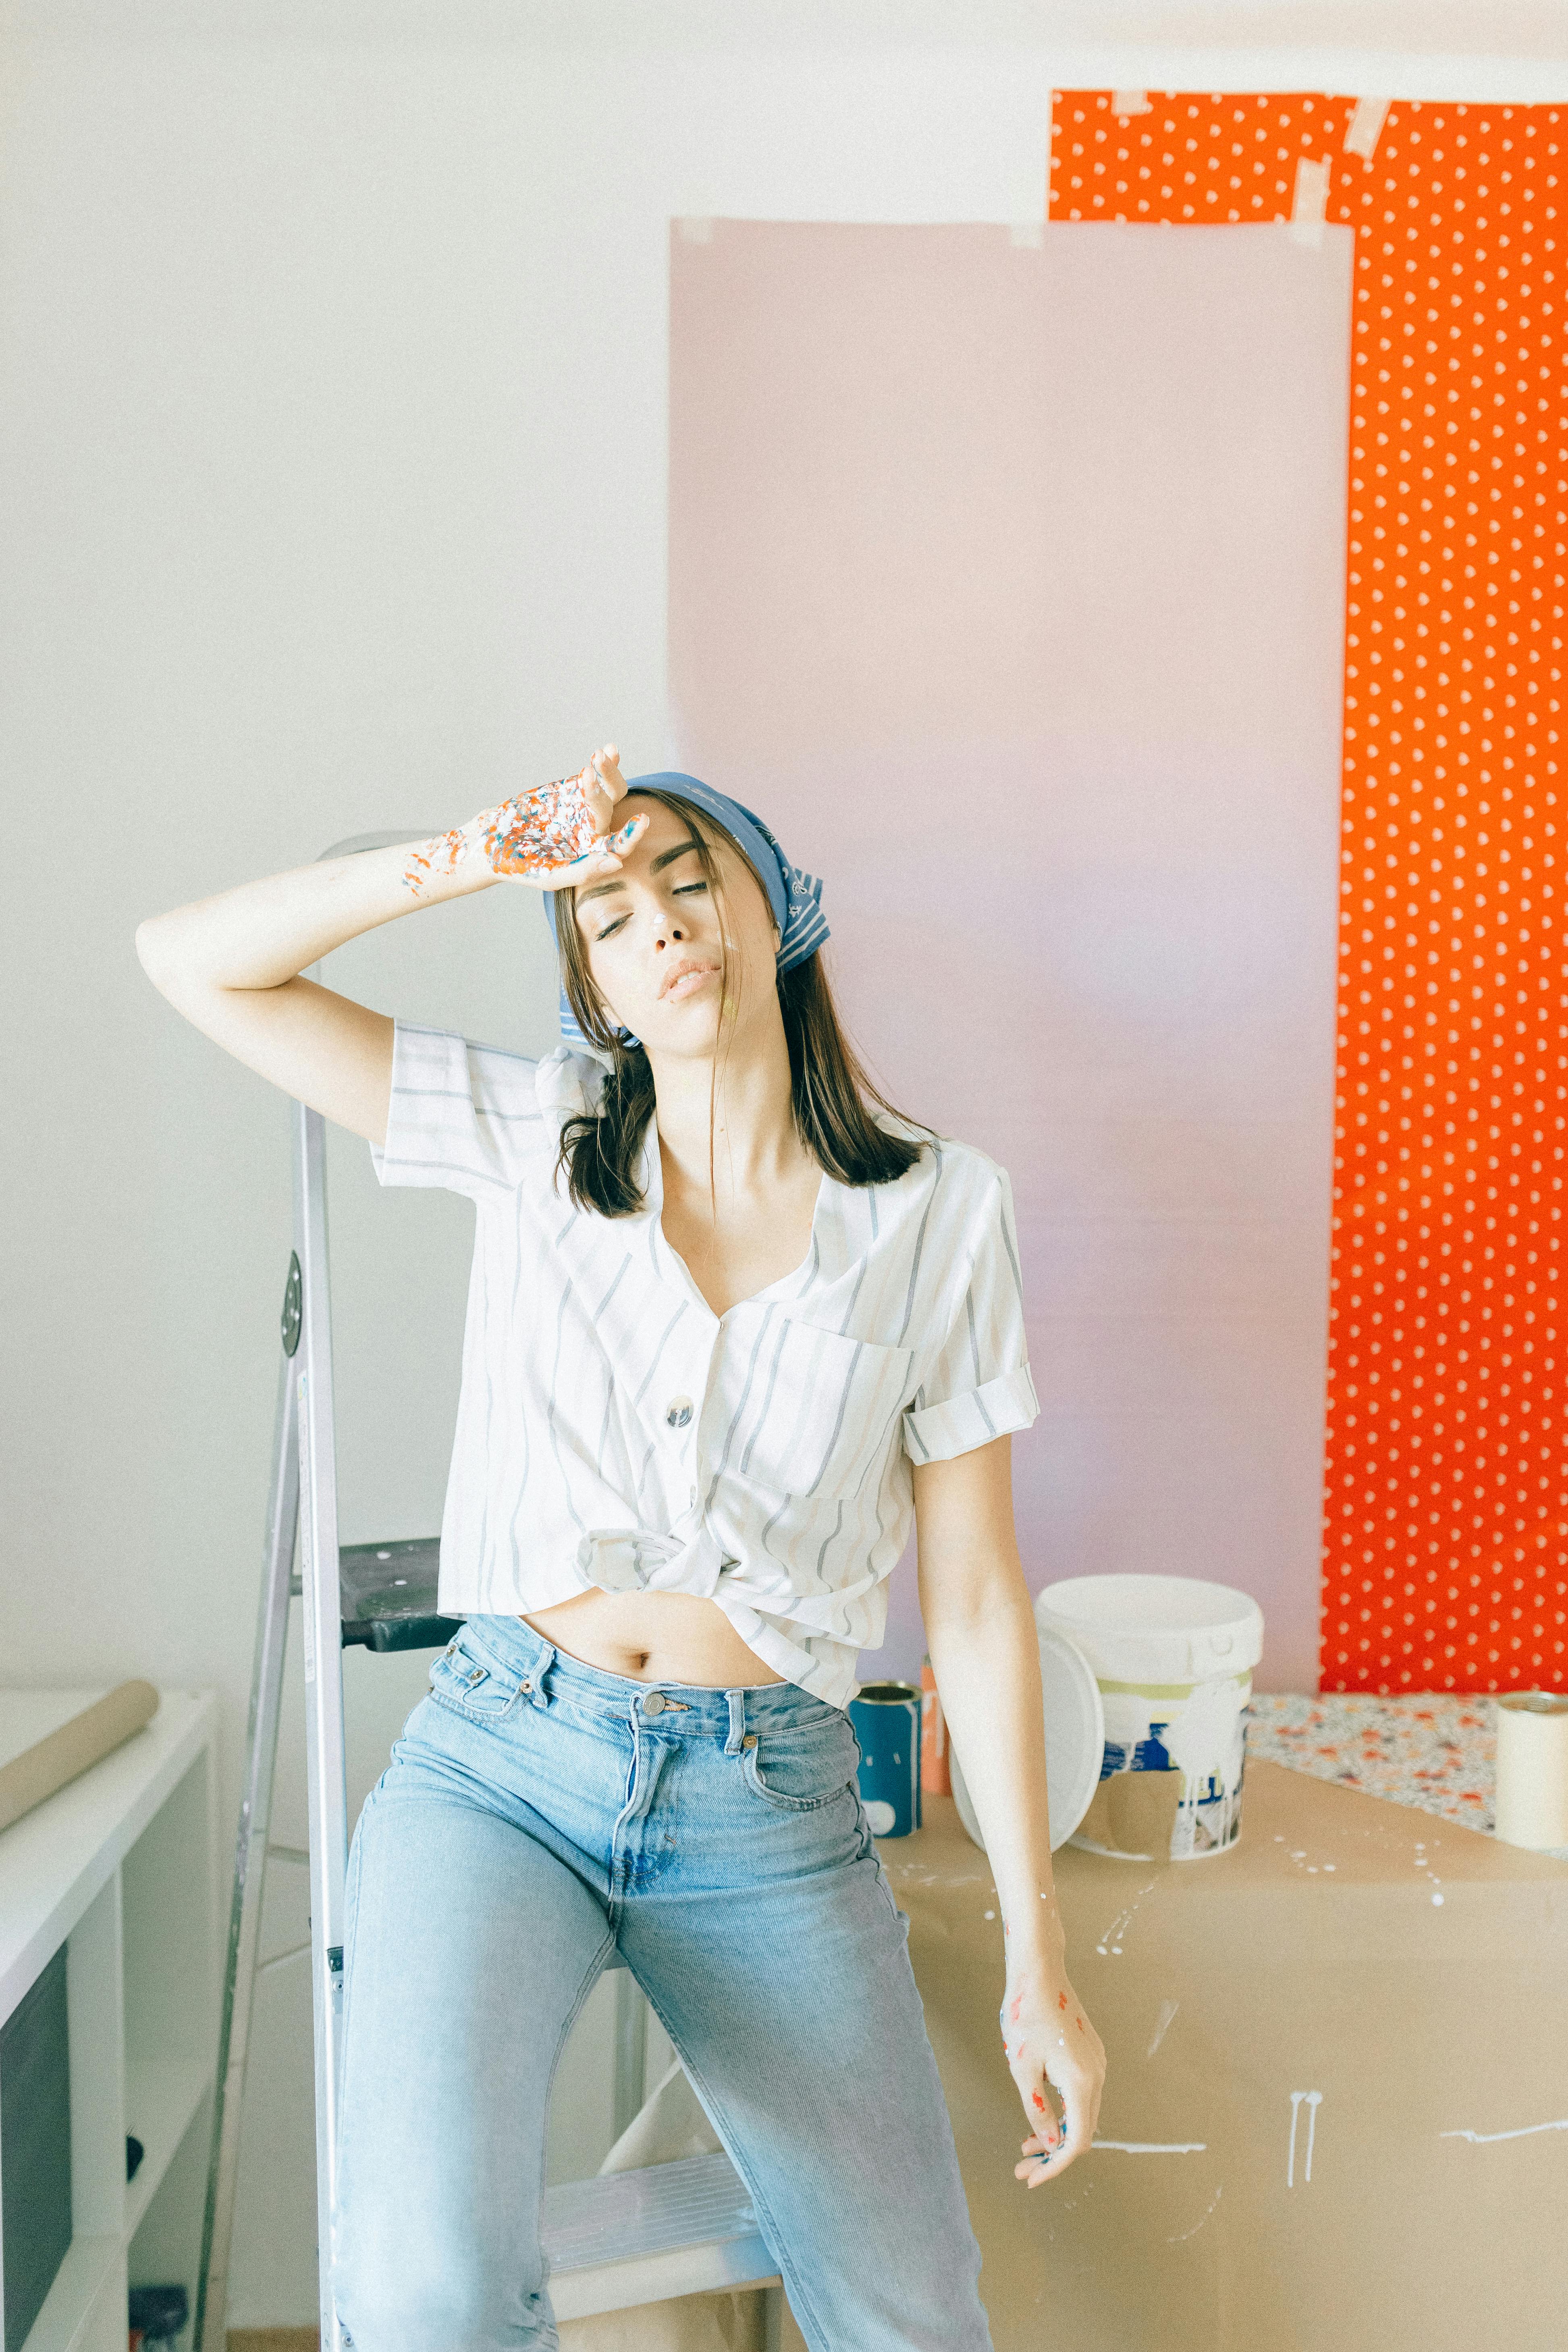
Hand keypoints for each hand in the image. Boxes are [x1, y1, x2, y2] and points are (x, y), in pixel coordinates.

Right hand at [403, 744, 649, 896]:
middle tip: (585, 778)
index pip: (620, 846)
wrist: (492, 843)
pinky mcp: (572, 790)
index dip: (632, 835)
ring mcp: (585, 809)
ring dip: (608, 773)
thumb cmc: (520, 867)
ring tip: (600, 756)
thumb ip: (583, 871)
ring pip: (610, 790)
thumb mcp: (550, 876)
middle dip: (600, 793)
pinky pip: (595, 776)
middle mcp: (595, 832)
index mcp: (594, 856)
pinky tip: (607, 750)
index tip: (640, 820)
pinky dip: (602, 765)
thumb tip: (617, 862)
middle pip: (612, 811)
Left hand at [1000, 1966, 1104, 2185]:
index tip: (1030, 2179)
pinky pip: (1082, 2095)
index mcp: (1082, 2083)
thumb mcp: (1023, 2068)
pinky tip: (1042, 2115)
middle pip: (1082, 2132)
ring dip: (1058, 2134)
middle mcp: (1098, 2076)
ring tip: (1026, 2144)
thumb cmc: (1025, 2015)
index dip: (1054, 2167)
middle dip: (1053, 2155)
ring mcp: (1097, 2064)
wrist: (1039, 1971)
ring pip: (1083, 2114)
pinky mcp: (1091, 2054)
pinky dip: (1064, 2113)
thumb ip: (1038, 2110)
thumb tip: (1051, 2145)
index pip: (1076, 2143)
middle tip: (1022, 2166)